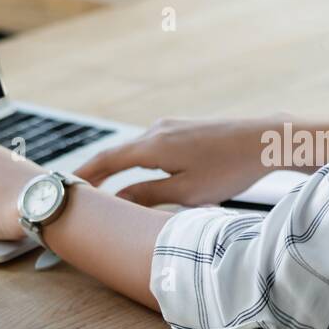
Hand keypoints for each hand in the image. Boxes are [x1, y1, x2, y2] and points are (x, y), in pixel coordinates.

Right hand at [75, 117, 286, 206]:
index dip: (83, 175)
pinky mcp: (183, 129)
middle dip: (96, 174)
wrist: (264, 140)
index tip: (64, 186)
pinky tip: (138, 177)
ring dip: (117, 168)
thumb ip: (148, 196)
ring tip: (104, 190)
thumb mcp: (187, 192)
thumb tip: (118, 201)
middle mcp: (156, 130)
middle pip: (116, 154)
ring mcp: (170, 126)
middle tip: (78, 193)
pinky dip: (136, 162)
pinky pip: (150, 146)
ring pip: (134, 150)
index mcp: (153, 146)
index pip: (106, 160)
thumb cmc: (228, 169)